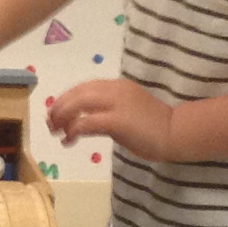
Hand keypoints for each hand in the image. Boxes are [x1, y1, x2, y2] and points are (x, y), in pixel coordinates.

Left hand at [44, 78, 174, 159]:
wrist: (176, 132)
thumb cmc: (153, 127)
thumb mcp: (126, 112)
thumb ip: (106, 111)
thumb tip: (84, 120)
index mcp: (117, 86)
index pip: (83, 87)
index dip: (65, 99)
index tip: (56, 113)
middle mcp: (114, 90)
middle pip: (76, 93)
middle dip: (59, 108)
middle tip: (51, 124)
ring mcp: (116, 104)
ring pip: (78, 104)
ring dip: (62, 118)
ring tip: (57, 132)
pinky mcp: (117, 121)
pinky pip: (86, 122)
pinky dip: (73, 130)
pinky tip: (69, 140)